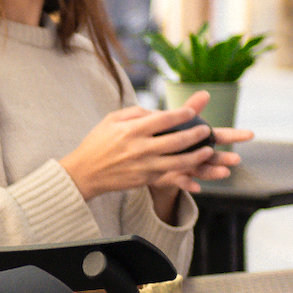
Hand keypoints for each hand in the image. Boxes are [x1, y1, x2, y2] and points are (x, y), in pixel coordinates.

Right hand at [59, 92, 252, 205]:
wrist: (85, 173)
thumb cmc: (98, 143)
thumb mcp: (112, 120)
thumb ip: (136, 113)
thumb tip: (158, 112)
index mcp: (132, 130)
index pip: (164, 119)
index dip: (182, 115)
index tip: (193, 112)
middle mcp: (140, 148)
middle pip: (176, 140)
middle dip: (196, 135)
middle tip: (207, 131)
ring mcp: (144, 166)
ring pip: (178, 162)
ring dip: (197, 156)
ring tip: (208, 150)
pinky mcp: (144, 179)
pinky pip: (169, 176)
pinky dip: (185, 173)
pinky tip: (195, 168)